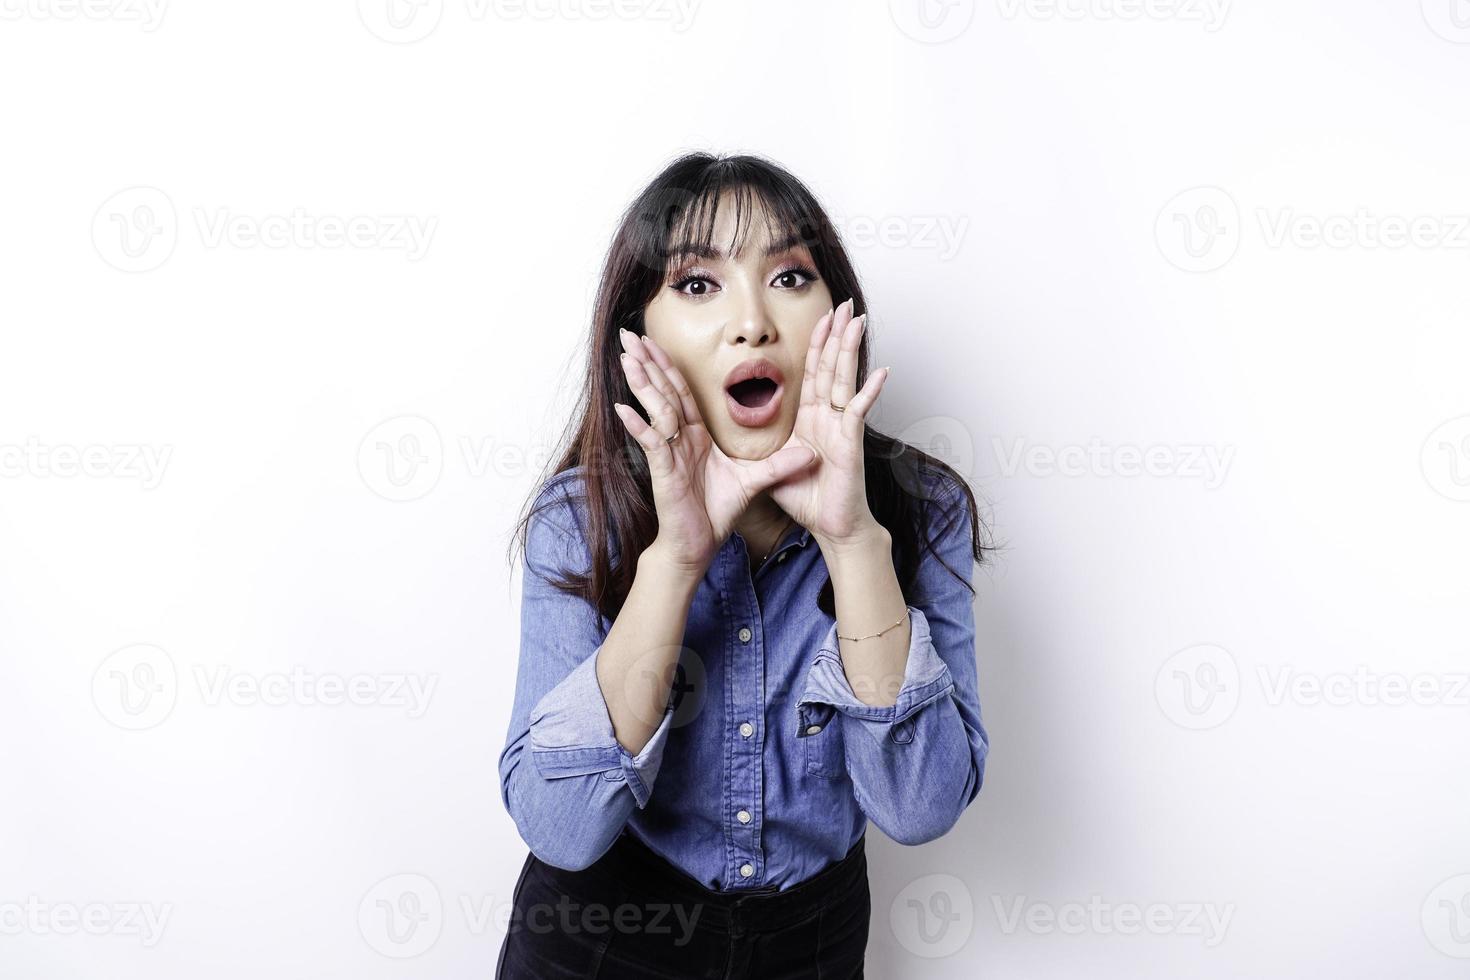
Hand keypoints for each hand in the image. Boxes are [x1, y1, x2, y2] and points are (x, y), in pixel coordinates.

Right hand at [612, 328, 817, 574]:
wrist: (699, 543)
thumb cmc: (717, 511)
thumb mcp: (755, 481)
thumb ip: (779, 464)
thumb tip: (812, 452)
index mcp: (695, 435)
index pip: (682, 391)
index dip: (671, 365)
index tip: (657, 340)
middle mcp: (678, 439)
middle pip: (663, 391)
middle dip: (647, 362)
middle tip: (630, 334)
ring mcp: (668, 453)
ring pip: (655, 410)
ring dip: (641, 383)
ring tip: (627, 358)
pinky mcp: (662, 471)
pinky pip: (650, 444)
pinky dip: (637, 426)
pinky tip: (623, 408)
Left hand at [767, 298, 890, 549]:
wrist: (832, 526)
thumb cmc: (809, 499)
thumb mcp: (775, 466)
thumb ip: (764, 447)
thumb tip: (740, 438)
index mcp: (811, 419)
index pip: (813, 374)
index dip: (816, 345)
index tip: (821, 318)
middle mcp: (829, 418)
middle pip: (831, 367)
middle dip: (836, 334)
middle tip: (843, 304)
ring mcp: (842, 427)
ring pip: (845, 379)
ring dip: (851, 349)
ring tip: (857, 320)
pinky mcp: (850, 442)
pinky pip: (859, 411)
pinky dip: (871, 392)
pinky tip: (882, 372)